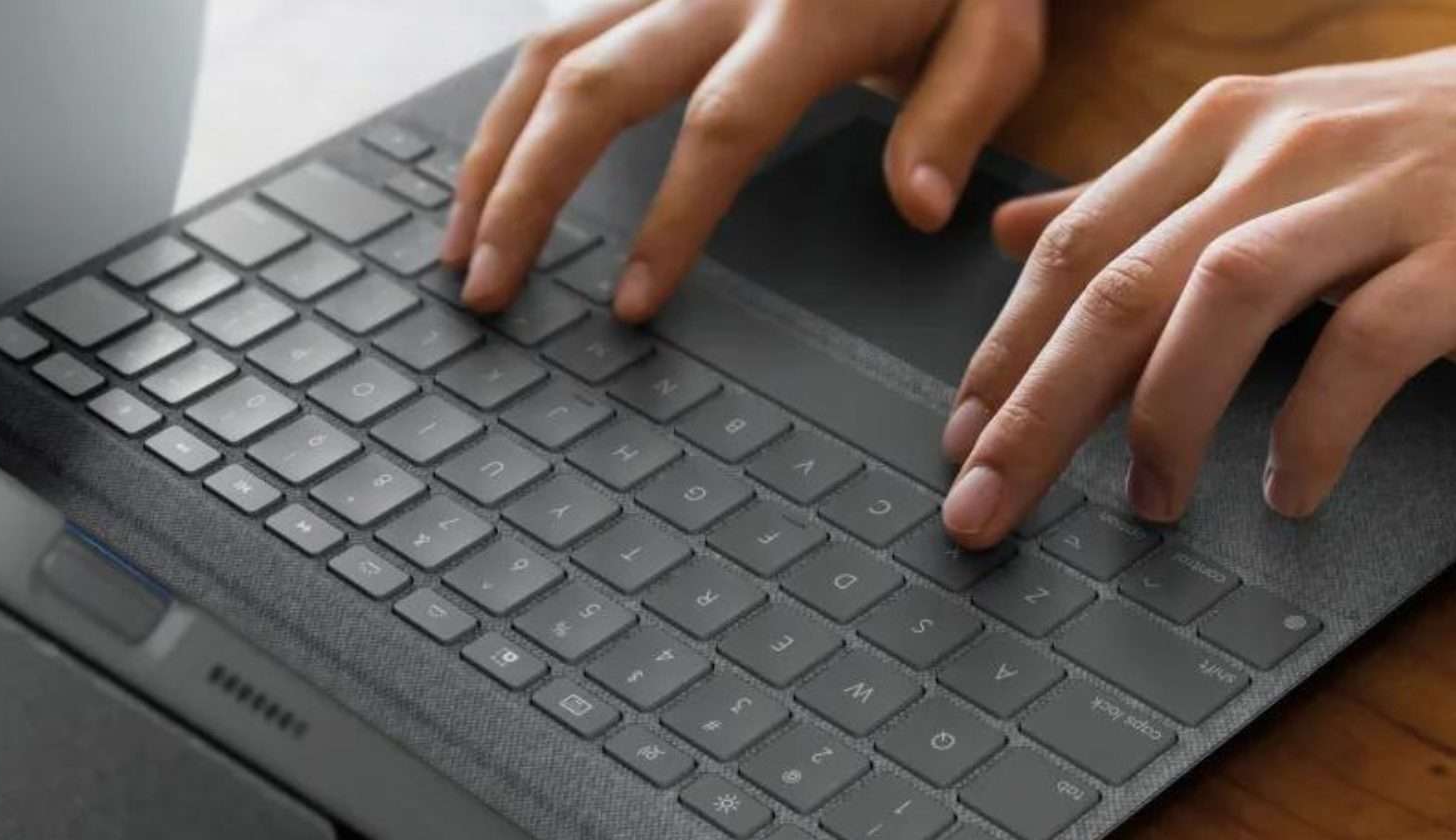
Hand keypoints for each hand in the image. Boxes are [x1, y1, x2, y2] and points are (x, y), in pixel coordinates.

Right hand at [444, 0, 1045, 319]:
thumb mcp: (995, 32)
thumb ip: (957, 116)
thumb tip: (919, 208)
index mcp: (806, 14)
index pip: (721, 125)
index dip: (670, 218)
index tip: (630, 305)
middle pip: (594, 86)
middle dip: (527, 192)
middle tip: (488, 288)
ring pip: (550, 53)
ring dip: (494, 152)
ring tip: (461, 247)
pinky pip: (559, 31)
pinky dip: (509, 105)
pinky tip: (486, 172)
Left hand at [942, 37, 1455, 547]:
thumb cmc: (1422, 147)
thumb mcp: (1265, 146)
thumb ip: (1140, 194)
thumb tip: (1014, 233)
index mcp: (1219, 128)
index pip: (1078, 243)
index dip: (1008, 347)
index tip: (963, 436)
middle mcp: (1277, 149)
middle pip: (1125, 282)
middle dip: (1041, 403)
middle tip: (990, 500)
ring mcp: (1370, 195)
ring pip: (1223, 300)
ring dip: (1167, 415)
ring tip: (1150, 504)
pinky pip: (1364, 347)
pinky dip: (1313, 427)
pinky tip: (1286, 490)